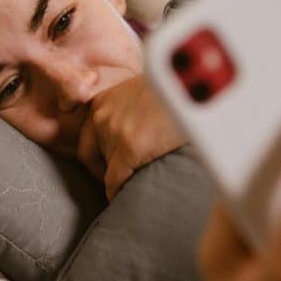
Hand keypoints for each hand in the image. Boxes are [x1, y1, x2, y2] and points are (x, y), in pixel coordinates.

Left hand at [77, 75, 187, 199]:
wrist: (193, 83)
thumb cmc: (179, 87)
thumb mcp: (146, 90)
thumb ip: (133, 106)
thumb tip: (141, 126)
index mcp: (104, 99)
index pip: (87, 134)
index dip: (97, 153)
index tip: (108, 164)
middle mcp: (101, 114)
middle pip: (88, 153)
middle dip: (99, 169)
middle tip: (114, 179)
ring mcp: (113, 131)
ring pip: (106, 168)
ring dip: (117, 178)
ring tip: (131, 186)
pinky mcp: (129, 148)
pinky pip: (114, 180)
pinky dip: (116, 192)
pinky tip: (123, 198)